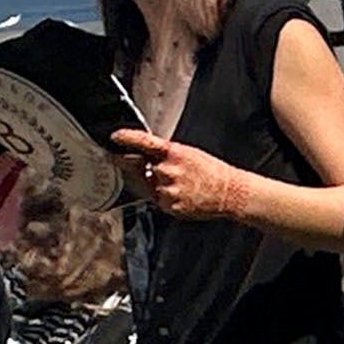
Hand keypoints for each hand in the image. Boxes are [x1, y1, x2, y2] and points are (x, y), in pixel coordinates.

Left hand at [110, 134, 260, 226]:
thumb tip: (144, 156)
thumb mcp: (188, 154)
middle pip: (141, 167)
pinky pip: (158, 200)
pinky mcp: (170, 206)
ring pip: (150, 185)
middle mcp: (167, 171)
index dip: (126, 138)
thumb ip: (165, 155)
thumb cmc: (211, 171)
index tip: (114, 137)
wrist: (229, 192)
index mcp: (173, 153)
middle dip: (143, 167)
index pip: (143, 142)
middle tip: (163, 170)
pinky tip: (182, 194)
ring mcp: (167, 190)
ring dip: (157, 184)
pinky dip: (165, 198)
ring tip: (181, 184)